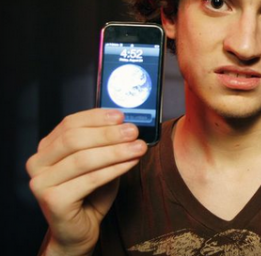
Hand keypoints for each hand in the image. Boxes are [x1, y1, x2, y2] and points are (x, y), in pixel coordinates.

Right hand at [26, 109, 147, 254]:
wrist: (79, 229)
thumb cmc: (90, 193)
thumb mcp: (99, 161)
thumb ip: (105, 143)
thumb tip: (128, 125)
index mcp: (46, 148)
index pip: (70, 124)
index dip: (96, 117)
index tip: (120, 115)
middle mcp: (38, 164)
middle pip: (75, 139)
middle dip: (108, 134)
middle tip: (133, 131)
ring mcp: (41, 183)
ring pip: (83, 159)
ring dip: (116, 151)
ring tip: (138, 147)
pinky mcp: (53, 201)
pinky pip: (90, 180)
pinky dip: (114, 169)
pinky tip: (130, 163)